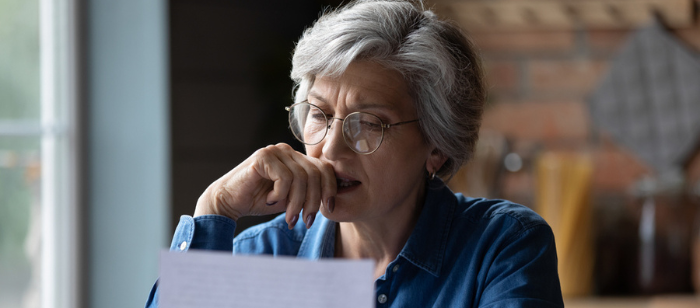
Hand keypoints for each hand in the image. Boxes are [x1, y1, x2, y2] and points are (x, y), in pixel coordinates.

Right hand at [193, 143, 336, 228]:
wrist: (228, 202)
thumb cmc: (259, 200)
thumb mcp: (291, 199)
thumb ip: (309, 195)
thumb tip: (332, 203)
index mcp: (297, 158)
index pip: (324, 168)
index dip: (330, 190)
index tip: (328, 210)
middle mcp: (287, 151)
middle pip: (315, 174)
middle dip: (313, 201)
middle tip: (305, 220)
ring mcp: (275, 151)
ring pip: (301, 178)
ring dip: (297, 202)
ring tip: (289, 217)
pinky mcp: (262, 157)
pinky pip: (284, 178)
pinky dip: (280, 194)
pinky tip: (270, 200)